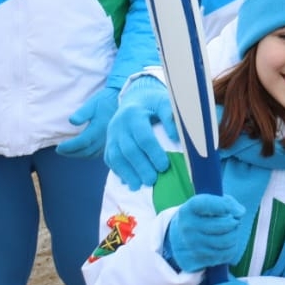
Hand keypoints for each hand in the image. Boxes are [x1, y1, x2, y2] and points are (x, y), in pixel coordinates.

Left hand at [56, 88, 119, 157]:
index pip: (81, 142)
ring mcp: (108, 141)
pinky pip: (97, 153)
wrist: (122, 101)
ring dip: (78, 155)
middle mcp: (104, 138)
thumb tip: (72, 121)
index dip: (68, 147)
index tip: (59, 147)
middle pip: (85, 151)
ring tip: (68, 152)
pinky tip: (82, 151)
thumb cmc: (105, 100)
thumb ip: (82, 113)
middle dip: (70, 153)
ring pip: (91, 154)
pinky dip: (87, 154)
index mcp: (98, 128)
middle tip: (60, 150)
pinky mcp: (110, 142)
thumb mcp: (92, 103)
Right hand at [105, 75, 178, 189]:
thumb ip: (170, 116)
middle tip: (152, 181)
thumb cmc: (154, 103)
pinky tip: (128, 182)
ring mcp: (111, 135)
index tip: (164, 166)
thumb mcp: (164, 101)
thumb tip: (176, 136)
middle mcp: (119, 125)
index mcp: (134, 114)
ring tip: (138, 186)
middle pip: (128, 150)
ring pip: (116, 157)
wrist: (135, 98)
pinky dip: (118, 172)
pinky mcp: (108, 143)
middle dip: (140, 167)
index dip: (154, 153)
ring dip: (127, 173)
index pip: (143, 137)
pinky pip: (110, 159)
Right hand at [166, 194, 247, 272]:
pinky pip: (225, 255)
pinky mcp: (197, 260)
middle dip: (235, 223)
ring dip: (235, 236)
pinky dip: (231, 249)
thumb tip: (240, 212)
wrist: (180, 238)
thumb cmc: (201, 216)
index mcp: (189, 209)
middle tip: (235, 221)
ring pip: (227, 241)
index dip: (226, 206)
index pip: (209, 204)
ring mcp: (192, 245)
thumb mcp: (210, 202)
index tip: (237, 211)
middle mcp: (188, 227)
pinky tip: (226, 244)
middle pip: (225, 225)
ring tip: (232, 232)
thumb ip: (227, 202)